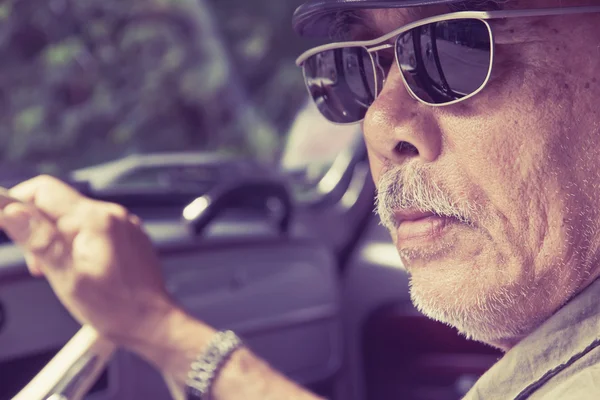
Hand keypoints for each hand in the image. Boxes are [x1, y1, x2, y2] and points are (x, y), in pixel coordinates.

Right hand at [0, 175, 174, 342]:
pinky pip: (93, 230)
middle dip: (38, 230)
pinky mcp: (128, 236)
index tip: (5, 224)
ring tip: (62, 272)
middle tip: (41, 265)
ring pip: (73, 219)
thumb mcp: (68, 279)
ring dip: (57, 241)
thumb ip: (40, 242)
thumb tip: (11, 211)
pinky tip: (81, 269)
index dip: (17, 203)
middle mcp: (112, 214)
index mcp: (96, 219)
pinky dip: (77, 245)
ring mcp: (123, 224)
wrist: (153, 322)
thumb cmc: (116, 307)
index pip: (44, 190)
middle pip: (58, 205)